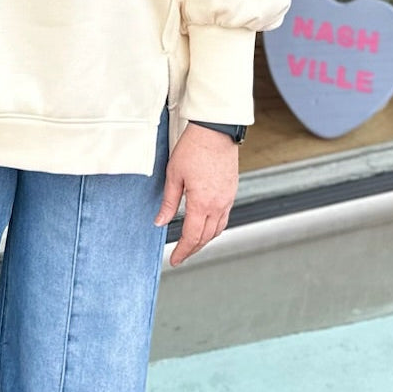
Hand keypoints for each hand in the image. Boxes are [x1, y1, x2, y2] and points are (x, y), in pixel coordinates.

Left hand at [154, 123, 238, 265]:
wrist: (215, 131)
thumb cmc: (193, 148)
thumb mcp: (174, 175)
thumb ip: (168, 202)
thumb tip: (160, 221)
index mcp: (201, 203)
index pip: (192, 236)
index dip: (183, 251)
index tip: (175, 260)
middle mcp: (218, 204)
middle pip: (206, 237)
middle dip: (193, 249)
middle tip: (181, 255)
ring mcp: (227, 198)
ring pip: (217, 229)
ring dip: (204, 240)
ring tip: (192, 244)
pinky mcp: (231, 191)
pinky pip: (224, 217)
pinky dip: (214, 227)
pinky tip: (205, 225)